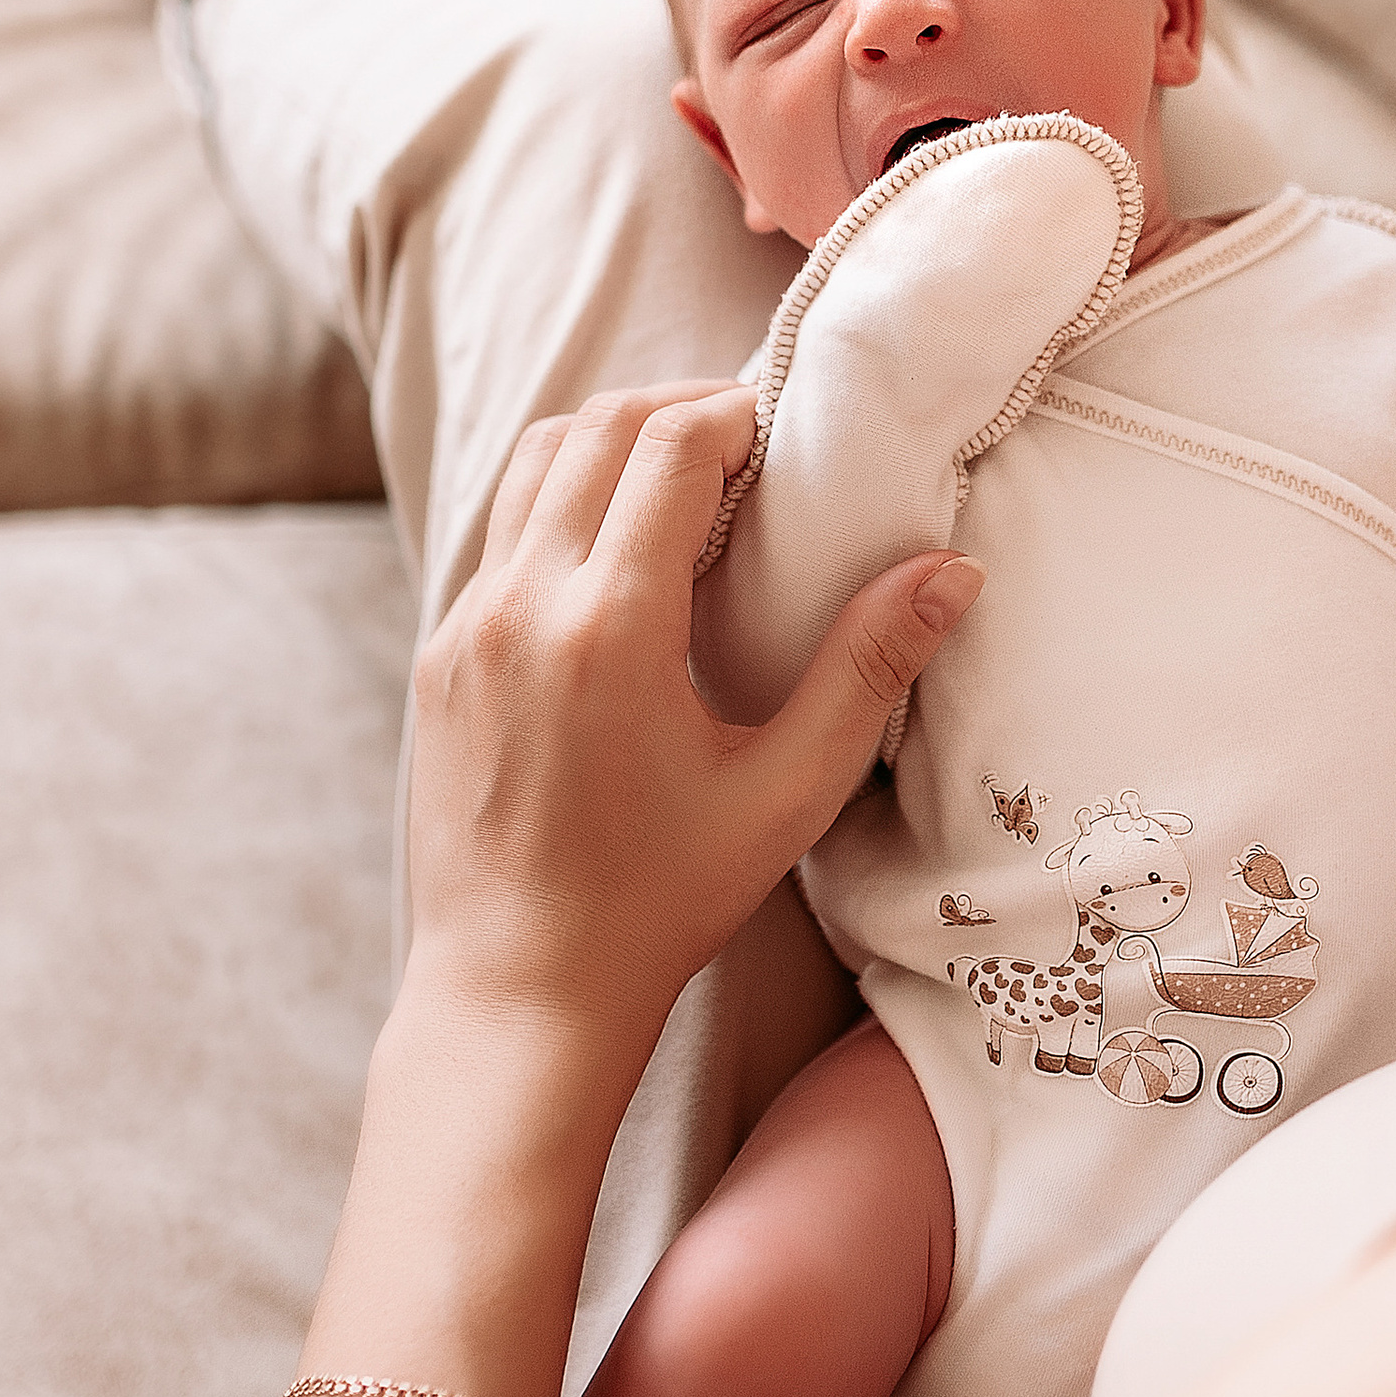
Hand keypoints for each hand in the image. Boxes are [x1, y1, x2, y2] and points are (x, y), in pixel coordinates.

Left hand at [403, 382, 982, 1032]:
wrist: (517, 990)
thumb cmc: (662, 901)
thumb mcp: (786, 792)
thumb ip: (868, 669)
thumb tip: (953, 570)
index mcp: (608, 627)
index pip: (669, 445)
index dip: (736, 411)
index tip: (789, 430)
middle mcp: (522, 605)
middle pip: (595, 427)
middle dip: (678, 406)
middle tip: (749, 433)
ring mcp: (467, 626)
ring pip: (532, 462)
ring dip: (611, 439)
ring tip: (688, 473)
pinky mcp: (442, 654)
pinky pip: (501, 531)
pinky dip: (563, 499)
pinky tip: (622, 552)